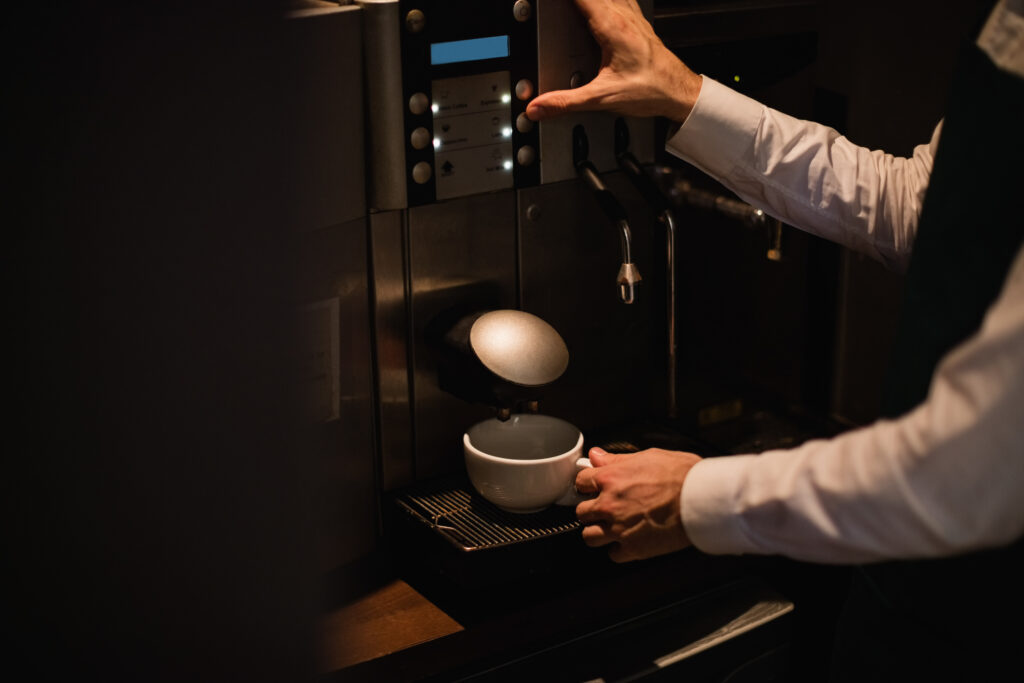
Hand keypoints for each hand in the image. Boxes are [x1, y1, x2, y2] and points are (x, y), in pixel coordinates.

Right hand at [525, 0, 701, 124]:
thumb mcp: (602, 98)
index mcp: (611, 26)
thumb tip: (540, 106)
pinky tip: (598, 6)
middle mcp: (622, 15)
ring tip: (573, 7)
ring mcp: (631, 15)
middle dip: (572, 1)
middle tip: (555, 7)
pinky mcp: (637, 21)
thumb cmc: (651, 90)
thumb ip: (566, 102)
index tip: (546, 4)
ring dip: (587, 0)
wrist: (678, 93)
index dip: (562, 1)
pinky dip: (602, 1)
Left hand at [575, 446, 700, 561]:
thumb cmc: (683, 475)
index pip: (580, 482)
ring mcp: (619, 528)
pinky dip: (619, 549)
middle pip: (581, 512)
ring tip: (611, 528)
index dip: (587, 485)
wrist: (702, 499)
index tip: (592, 488)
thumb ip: (617, 459)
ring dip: (598, 532)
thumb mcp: (648, 456)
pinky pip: (613, 554)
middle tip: (604, 509)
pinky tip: (629, 541)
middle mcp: (609, 504)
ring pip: (589, 536)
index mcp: (611, 478)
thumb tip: (597, 455)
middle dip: (592, 510)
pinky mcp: (633, 548)